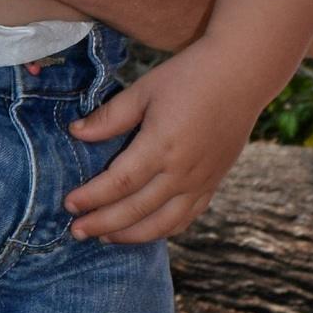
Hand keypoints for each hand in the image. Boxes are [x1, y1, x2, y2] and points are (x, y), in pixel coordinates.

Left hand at [68, 42, 265, 242]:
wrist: (243, 74)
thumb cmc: (190, 76)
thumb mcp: (144, 90)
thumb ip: (109, 117)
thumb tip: (76, 133)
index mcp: (161, 146)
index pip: (118, 183)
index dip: (91, 198)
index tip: (69, 205)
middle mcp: (183, 171)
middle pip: (136, 210)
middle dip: (102, 224)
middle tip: (76, 232)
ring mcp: (202, 181)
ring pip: (162, 223)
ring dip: (130, 235)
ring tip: (104, 238)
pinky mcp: (214, 183)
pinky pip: (186, 218)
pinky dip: (162, 230)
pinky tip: (143, 231)